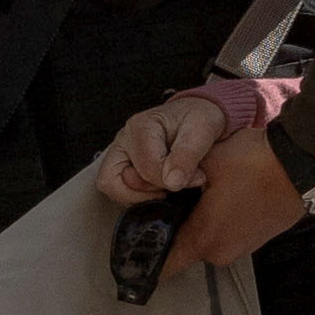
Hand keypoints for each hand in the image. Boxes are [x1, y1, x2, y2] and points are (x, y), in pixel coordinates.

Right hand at [96, 81, 260, 205]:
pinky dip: (137, 197)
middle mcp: (123, 139)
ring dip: (140, 196)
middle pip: (116, 180)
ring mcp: (118, 153)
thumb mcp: (202, 129)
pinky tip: (160, 189)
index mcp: (140, 126)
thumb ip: (187, 155)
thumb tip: (172, 182)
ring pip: (111, 187)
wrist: (196, 116)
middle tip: (176, 182)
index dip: (173, 181)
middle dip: (151, 190)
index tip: (197, 178)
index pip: (147, 168)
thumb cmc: (199, 120)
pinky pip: (117, 191)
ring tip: (166, 187)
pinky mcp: (120, 165)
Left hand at [99, 82, 296, 280]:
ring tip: (194, 192)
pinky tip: (218, 195)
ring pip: (205, 241)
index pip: (163, 264)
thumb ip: (172, 175)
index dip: (146, 252)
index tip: (136, 234)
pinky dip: (218, 221)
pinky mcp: (255, 240)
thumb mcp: (206, 161)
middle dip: (173, 227)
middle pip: (184, 249)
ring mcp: (241, 249)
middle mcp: (221, 253)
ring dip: (198, 222)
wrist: (305, 164)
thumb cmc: (252, 162)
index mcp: (203, 240)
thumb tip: (141, 180)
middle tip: (164, 198)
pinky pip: (225, 235)